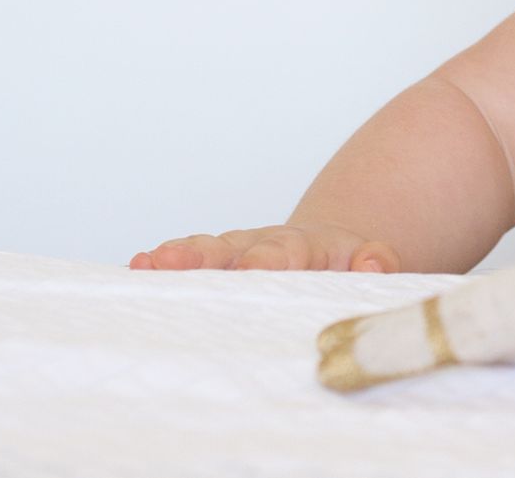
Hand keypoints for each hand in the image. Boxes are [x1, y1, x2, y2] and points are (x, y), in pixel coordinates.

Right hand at [128, 223, 401, 272]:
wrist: (328, 251)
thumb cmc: (347, 265)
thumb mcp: (372, 261)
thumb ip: (378, 261)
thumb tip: (373, 261)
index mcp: (307, 246)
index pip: (287, 253)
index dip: (269, 262)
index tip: (253, 268)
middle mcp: (264, 244)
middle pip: (234, 248)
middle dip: (204, 256)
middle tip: (173, 260)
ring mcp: (236, 253)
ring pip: (205, 254)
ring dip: (176, 259)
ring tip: (146, 263)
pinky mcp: (216, 266)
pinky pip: (188, 266)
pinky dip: (163, 267)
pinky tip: (136, 268)